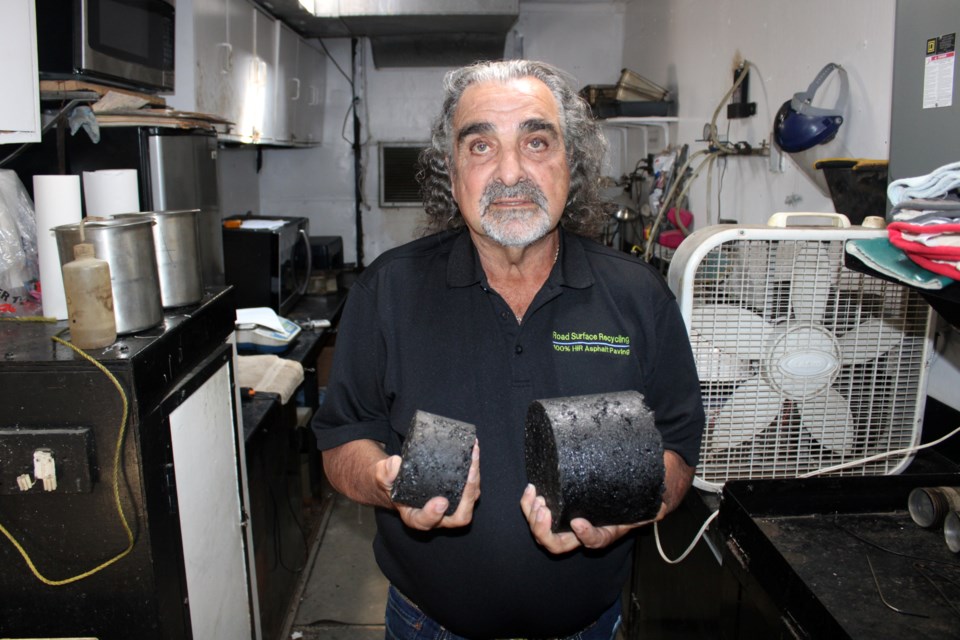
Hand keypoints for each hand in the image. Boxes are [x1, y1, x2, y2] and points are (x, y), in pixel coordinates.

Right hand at [380, 441, 480, 530]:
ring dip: (475, 478)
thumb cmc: (390, 482)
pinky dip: (474, 468)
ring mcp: (451, 505)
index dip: (434, 514)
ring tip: (473, 454)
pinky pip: (471, 485)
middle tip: (470, 473)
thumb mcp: (381, 476)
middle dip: (468, 496)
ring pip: (470, 499)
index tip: (440, 501)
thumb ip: (386, 472)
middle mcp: (437, 515)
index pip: (425, 522)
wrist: (399, 480)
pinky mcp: (458, 492)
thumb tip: (396, 463)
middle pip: (460, 517)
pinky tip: (473, 449)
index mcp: (415, 517)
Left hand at [520, 484, 662, 553]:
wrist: (624, 489)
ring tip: (535, 496)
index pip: (594, 541)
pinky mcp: (555, 508)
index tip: (579, 522)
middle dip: (544, 530)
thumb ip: (654, 508)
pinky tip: (531, 490)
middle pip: (557, 544)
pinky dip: (530, 504)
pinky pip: (537, 514)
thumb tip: (660, 507)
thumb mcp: (648, 503)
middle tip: (543, 508)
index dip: (585, 535)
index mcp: (604, 532)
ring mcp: (565, 522)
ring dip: (533, 516)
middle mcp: (582, 531)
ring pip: (542, 531)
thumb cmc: (635, 497)